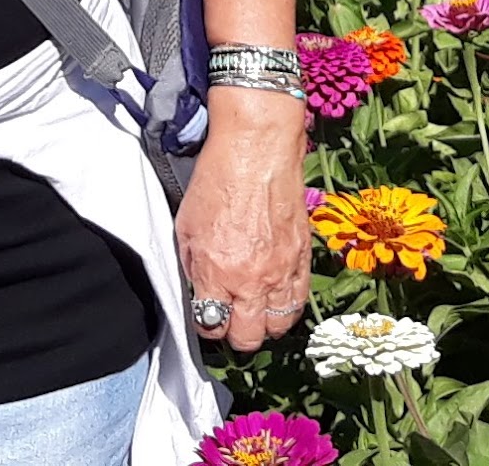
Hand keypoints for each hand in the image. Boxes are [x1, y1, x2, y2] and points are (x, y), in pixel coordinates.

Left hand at [175, 91, 311, 353]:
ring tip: (254, 311)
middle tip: (230, 320)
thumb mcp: (185, 227)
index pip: (210, 326)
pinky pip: (298, 302)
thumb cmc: (217, 181)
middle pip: (248, 339)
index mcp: (216, 273)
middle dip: (235, 335)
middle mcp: (251, 282)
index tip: (206, 316)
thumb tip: (200, 293)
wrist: (257, 150)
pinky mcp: (303, 260)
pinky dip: (286, 306)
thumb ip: (192, 268)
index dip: (206, 325)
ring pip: (277, 327)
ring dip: (263, 324)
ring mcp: (281, 273)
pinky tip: (276, 298)